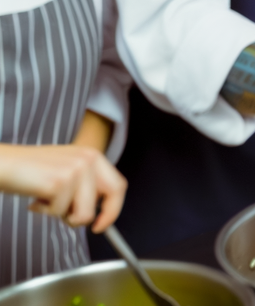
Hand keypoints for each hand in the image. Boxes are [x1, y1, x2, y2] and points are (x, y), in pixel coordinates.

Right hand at [0, 143, 125, 231]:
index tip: (103, 225)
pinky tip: (36, 199)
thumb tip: (98, 211)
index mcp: (93, 156)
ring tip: (48, 202)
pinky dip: (46, 212)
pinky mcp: (61, 182)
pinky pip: (61, 213)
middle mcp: (89, 159)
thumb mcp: (66, 171)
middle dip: (101, 216)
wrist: (5, 164)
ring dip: (64, 215)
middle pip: (113, 194)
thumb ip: (84, 185)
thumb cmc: (31, 171)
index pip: (118, 185)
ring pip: (85, 213)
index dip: (114, 209)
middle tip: (83, 224)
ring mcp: (76, 169)